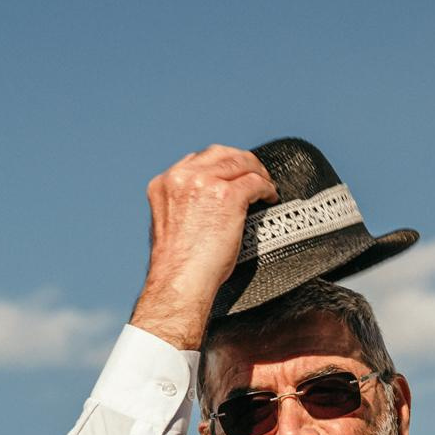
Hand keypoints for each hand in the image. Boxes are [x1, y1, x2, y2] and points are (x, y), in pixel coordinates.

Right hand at [129, 145, 277, 350]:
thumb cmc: (177, 265)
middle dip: (241, 161)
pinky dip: (266, 187)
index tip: (232, 174)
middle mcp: (182, 177)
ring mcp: (204, 183)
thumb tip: (202, 206)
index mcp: (164, 183)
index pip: (196, 159)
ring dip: (257, 171)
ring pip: (239, 162)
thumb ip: (181, 206)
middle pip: (220, 154)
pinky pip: (254, 182)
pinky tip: (270, 196)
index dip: (219, 164)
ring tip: (267, 184)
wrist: (180, 280)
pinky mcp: (227, 196)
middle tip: (256, 173)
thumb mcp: (169, 225)